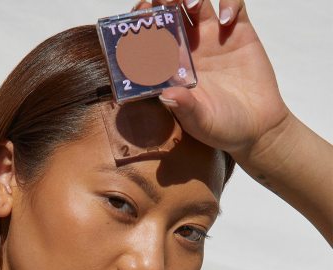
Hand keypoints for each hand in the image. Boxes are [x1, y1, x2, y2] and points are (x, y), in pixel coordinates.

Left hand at [143, 0, 291, 159]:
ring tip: (192, 4)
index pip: (151, 39)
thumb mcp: (201, 122)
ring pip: (198, 4)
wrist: (257, 128)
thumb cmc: (222, 128)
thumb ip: (185, 108)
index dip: (144, 24)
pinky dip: (230, 3)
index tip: (141, 17)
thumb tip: (165, 95)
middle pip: (171, 14)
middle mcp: (189, 49)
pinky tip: (227, 20)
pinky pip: (234, 6)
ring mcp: (213, 38)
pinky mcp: (239, 33)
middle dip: (164, 1)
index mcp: (172, 68)